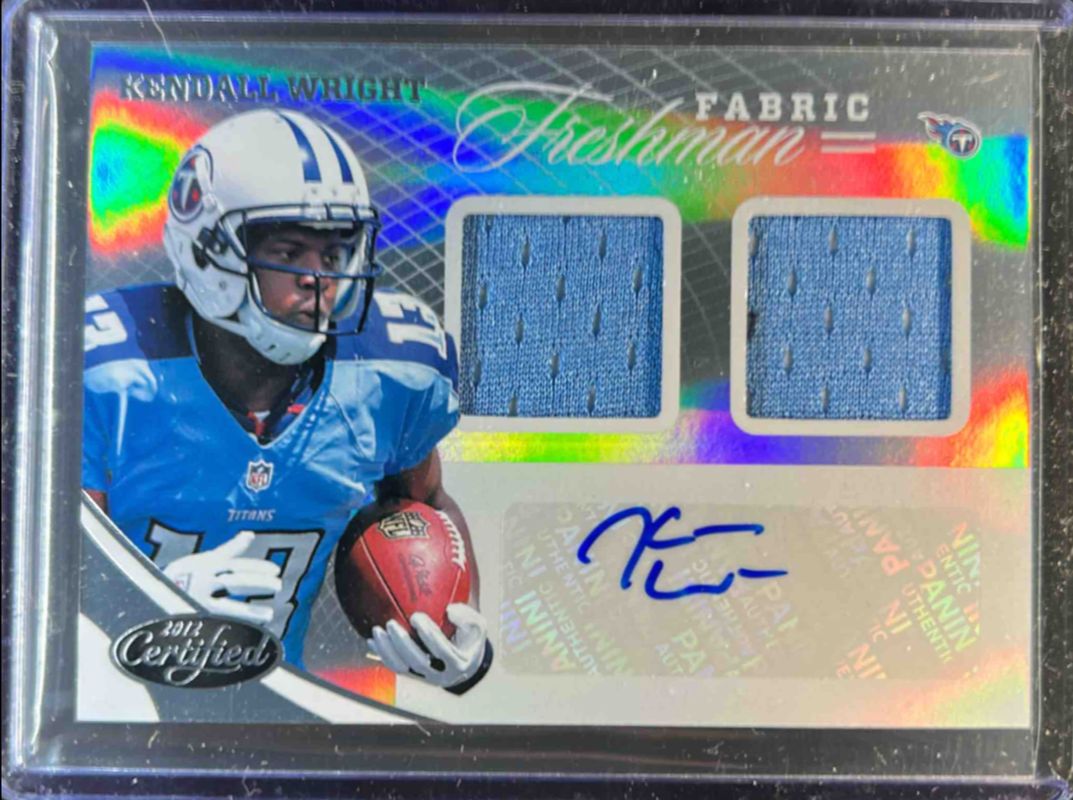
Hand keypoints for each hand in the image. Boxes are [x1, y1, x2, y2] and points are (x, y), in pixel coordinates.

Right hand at [162, 531, 281, 625]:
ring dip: (249, 612)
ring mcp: (194, 602)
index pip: (234, 564)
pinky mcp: (190, 619)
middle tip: (279, 585)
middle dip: (258, 583)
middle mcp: (199, 582)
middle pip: (235, 581)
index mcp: (204, 565)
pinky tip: (250, 634)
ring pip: (226, 607)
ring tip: (269, 615)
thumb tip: (250, 534)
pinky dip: (234, 628)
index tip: (276, 570)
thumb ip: (229, 550)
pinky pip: (216, 624)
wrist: (144, 597)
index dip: (256, 567)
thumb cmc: (182, 576)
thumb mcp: (203, 561)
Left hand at [368, 604, 488, 690]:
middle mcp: (440, 674)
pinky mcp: (413, 676)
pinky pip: (395, 667)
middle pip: (418, 662)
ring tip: (376, 631)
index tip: (416, 616)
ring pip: (402, 668)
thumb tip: (449, 610)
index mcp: (458, 663)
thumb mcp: (477, 626)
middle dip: (402, 643)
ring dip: (387, 650)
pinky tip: (371, 640)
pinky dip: (382, 654)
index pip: (441, 650)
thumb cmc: (469, 639)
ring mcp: (425, 677)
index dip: (428, 634)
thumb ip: (467, 617)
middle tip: (391, 624)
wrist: (466, 664)